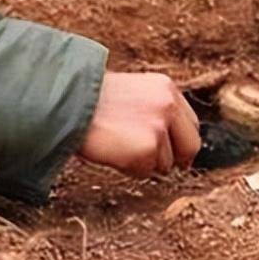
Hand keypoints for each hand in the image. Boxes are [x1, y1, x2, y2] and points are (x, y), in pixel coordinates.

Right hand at [78, 72, 200, 177]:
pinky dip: (130, 169)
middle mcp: (168, 104)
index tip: (173, 152)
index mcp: (165, 87)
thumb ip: (153, 110)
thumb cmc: (90, 102)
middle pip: (190, 146)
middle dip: (175, 159)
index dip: (181, 142)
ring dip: (144, 162)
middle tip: (153, 162)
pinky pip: (146, 172)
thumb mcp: (130, 94)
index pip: (190, 124)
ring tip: (117, 145)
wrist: (68, 104)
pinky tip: (113, 152)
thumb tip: (170, 141)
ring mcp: (160, 126)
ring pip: (165, 163)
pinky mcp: (148, 147)